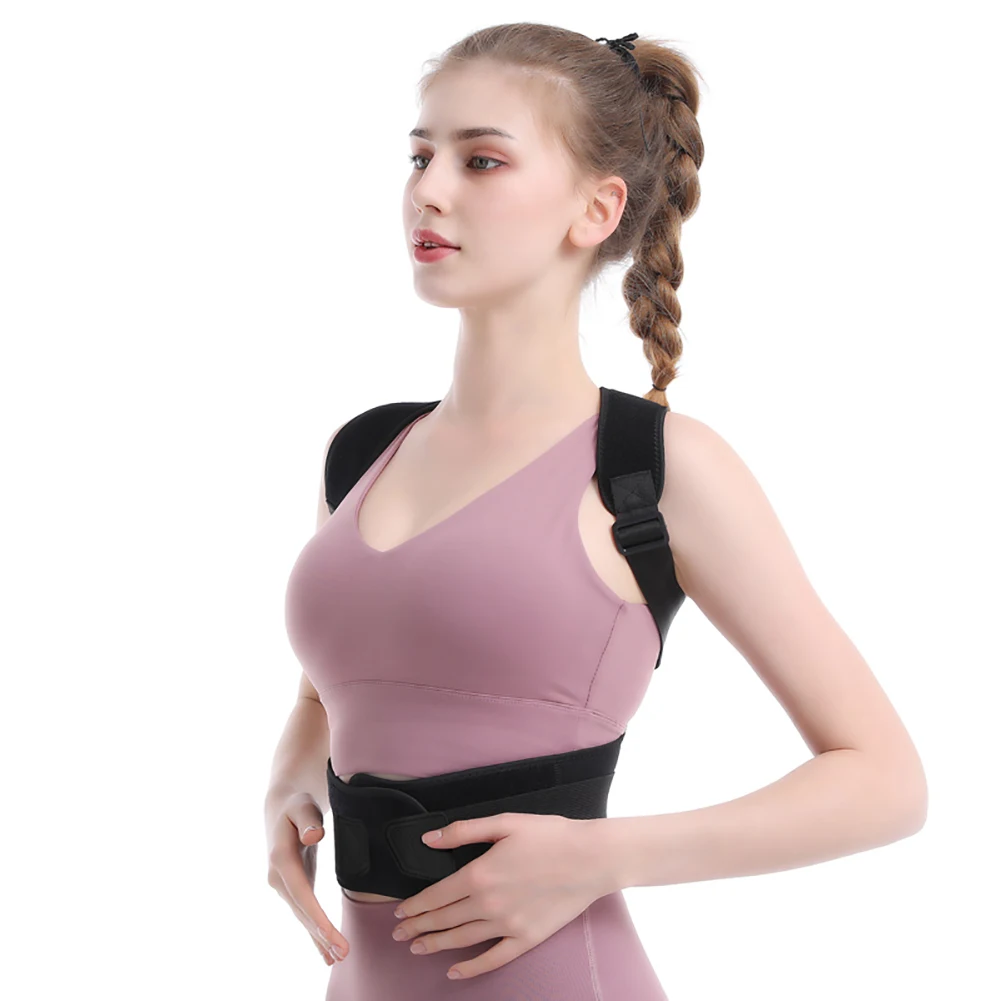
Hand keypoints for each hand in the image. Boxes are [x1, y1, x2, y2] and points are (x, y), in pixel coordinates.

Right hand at [265, 791, 348, 965]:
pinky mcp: (293, 888)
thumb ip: (308, 820)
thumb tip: (315, 835)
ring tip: (337, 959)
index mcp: (281, 860)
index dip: (317, 917)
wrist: (281, 808)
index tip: (331, 936)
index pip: (302, 894)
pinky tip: (325, 951)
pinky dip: (314, 932)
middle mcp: (278, 878)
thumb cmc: (296, 805)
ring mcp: (283, 885)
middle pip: (303, 911)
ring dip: (318, 939)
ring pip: (302, 917)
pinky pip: (304, 913)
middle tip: (342, 954)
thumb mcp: (302, 806)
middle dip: (321, 935)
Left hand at [389, 813, 613, 980]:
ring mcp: (507, 925)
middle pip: (444, 920)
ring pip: (462, 939)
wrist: (590, 858)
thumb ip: (462, 831)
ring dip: (436, 945)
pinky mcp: (526, 939)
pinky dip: (470, 968)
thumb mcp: (504, 822)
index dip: (415, 906)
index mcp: (479, 873)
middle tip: (400, 935)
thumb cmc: (549, 835)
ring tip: (418, 948)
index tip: (399, 912)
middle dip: (418, 928)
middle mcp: (488, 904)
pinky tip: (454, 972)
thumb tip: (428, 838)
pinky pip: (492, 959)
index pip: (436, 896)